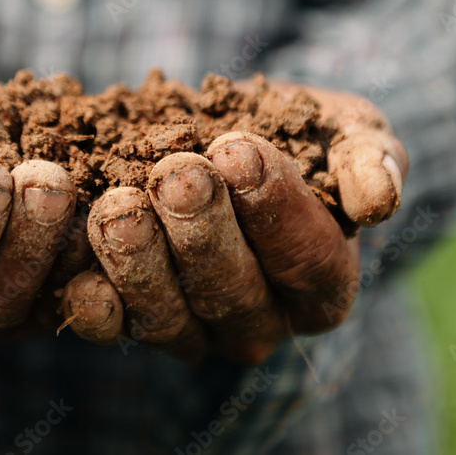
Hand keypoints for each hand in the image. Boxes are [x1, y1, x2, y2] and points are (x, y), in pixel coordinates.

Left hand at [60, 81, 407, 363]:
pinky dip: (94, 305)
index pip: (308, 259)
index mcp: (321, 282)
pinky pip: (113, 325)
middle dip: (203, 231)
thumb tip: (378, 202)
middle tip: (179, 172)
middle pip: (233, 293)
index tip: (242, 149)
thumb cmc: (299, 134)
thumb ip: (369, 158)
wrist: (222, 135)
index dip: (277, 208)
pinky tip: (77, 275)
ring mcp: (193, 326)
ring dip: (140, 263)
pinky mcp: (133, 316)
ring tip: (118, 206)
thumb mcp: (346, 130)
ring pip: (169, 317)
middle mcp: (258, 319)